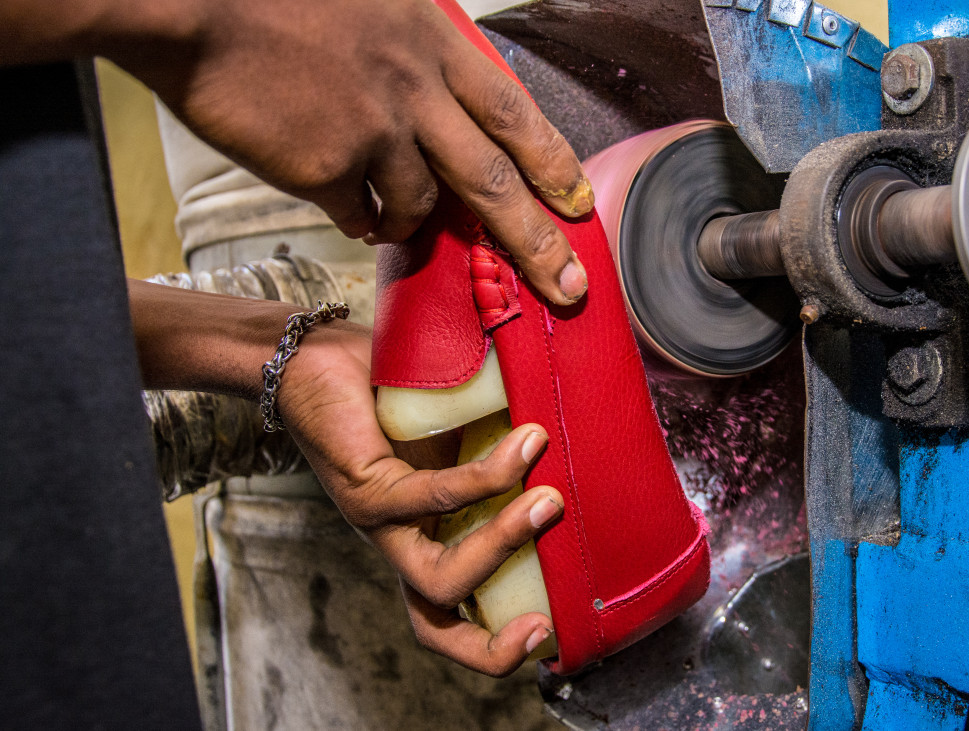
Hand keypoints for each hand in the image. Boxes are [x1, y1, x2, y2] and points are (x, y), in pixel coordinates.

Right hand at [86, 0, 591, 304]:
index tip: (579, 203)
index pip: (512, 113)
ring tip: (400, 226)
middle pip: (494, 180)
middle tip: (567, 284)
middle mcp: (415, 89)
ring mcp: (375, 131)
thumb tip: (434, 101)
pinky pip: (360, 215)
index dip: (552, 162)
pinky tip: (351, 215)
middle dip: (537, 241)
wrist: (195, 3)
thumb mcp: (371, 10)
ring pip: (421, 204)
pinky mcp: (328, 167)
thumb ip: (410, 55)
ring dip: (416, 224)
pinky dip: (362, 222)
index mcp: (430, 45)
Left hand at [276, 318, 564, 675]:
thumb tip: (585, 431)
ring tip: (550, 501)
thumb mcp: (470, 429)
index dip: (493, 648)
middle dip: (493, 643)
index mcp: (426, 541)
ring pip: (437, 577)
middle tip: (548, 618)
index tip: (548, 633)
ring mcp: (378, 522)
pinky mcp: (365, 488)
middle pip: (434, 626)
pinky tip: (523, 446)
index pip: (451, 621)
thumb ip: (516, 440)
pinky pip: (431, 499)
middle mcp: (400, 542)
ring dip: (503, 544)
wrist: (317, 358)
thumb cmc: (394, 396)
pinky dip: (484, 480)